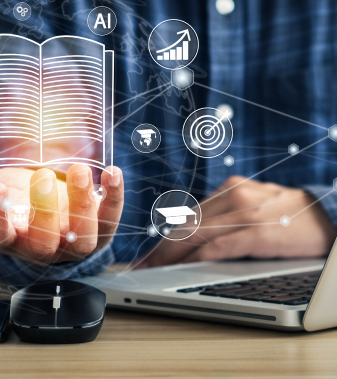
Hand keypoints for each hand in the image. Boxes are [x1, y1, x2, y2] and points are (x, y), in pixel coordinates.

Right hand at [0, 164, 123, 264]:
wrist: (48, 198)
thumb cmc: (15, 197)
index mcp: (8, 236)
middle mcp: (40, 245)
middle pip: (42, 243)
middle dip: (44, 213)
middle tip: (40, 178)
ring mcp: (72, 240)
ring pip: (81, 239)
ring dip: (82, 206)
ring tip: (78, 171)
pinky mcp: (99, 229)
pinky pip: (110, 220)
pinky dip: (114, 199)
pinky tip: (112, 174)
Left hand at [142, 176, 335, 266]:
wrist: (335, 218)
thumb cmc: (296, 218)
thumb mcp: (259, 209)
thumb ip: (230, 218)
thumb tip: (198, 241)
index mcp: (232, 188)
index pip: (190, 217)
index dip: (166, 238)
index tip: (149, 255)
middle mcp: (235, 195)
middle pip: (186, 225)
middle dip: (160, 249)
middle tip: (141, 266)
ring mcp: (246, 213)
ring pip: (195, 234)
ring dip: (169, 255)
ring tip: (152, 270)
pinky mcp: (258, 232)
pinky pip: (218, 247)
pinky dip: (194, 259)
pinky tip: (180, 269)